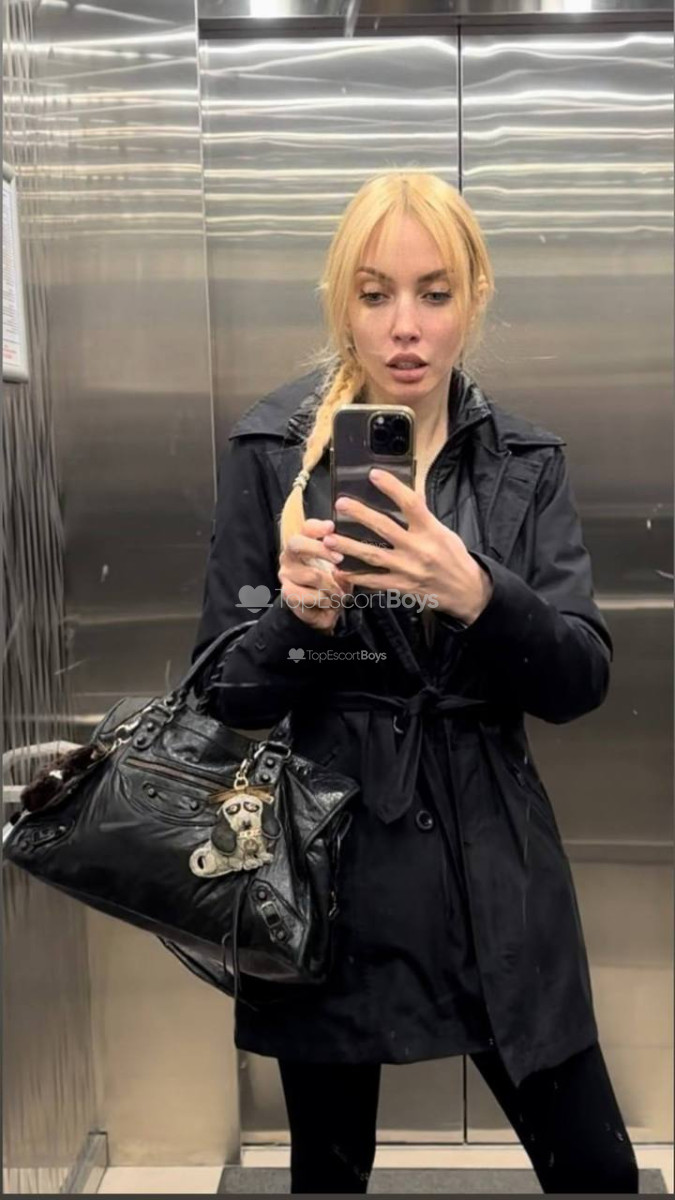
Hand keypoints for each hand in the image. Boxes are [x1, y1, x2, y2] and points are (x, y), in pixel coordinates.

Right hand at [279, 518, 353, 633]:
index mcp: (304, 543)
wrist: (328, 609)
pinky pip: (307, 595)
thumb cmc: (334, 582)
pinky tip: (328, 602)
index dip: (317, 526)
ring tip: (339, 594)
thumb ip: (341, 554)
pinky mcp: (287, 592)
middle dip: (319, 549)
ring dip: (331, 586)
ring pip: (311, 574)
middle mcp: (290, 555)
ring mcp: (286, 574)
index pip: (306, 528)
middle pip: (297, 543)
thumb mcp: (343, 566)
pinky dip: (323, 600)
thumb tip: (345, 549)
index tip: (331, 527)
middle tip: (339, 558)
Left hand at [324, 470, 492, 624]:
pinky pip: (374, 581)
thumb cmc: (454, 558)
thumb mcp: (444, 532)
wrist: (466, 591)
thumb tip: (408, 492)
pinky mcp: (401, 586)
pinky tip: (339, 570)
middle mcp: (418, 549)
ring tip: (328, 538)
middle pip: (385, 528)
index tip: (374, 474)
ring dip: (348, 546)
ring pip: (373, 556)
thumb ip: (424, 516)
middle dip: (361, 515)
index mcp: (431, 531)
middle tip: (341, 503)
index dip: (392, 488)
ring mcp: (408, 569)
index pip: (411, 503)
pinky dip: (355, 576)